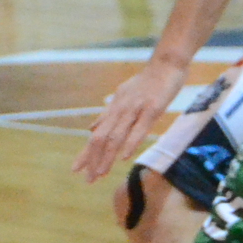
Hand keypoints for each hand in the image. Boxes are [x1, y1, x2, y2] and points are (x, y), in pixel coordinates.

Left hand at [72, 54, 188, 182]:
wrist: (166, 64)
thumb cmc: (146, 82)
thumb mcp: (121, 96)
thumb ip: (107, 114)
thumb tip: (90, 128)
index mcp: (114, 109)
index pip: (96, 134)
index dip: (86, 153)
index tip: (76, 169)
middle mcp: (120, 110)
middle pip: (102, 138)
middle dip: (93, 160)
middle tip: (88, 179)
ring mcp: (135, 109)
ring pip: (117, 135)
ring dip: (107, 156)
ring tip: (100, 173)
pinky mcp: (152, 109)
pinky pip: (139, 128)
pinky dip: (130, 143)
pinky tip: (124, 157)